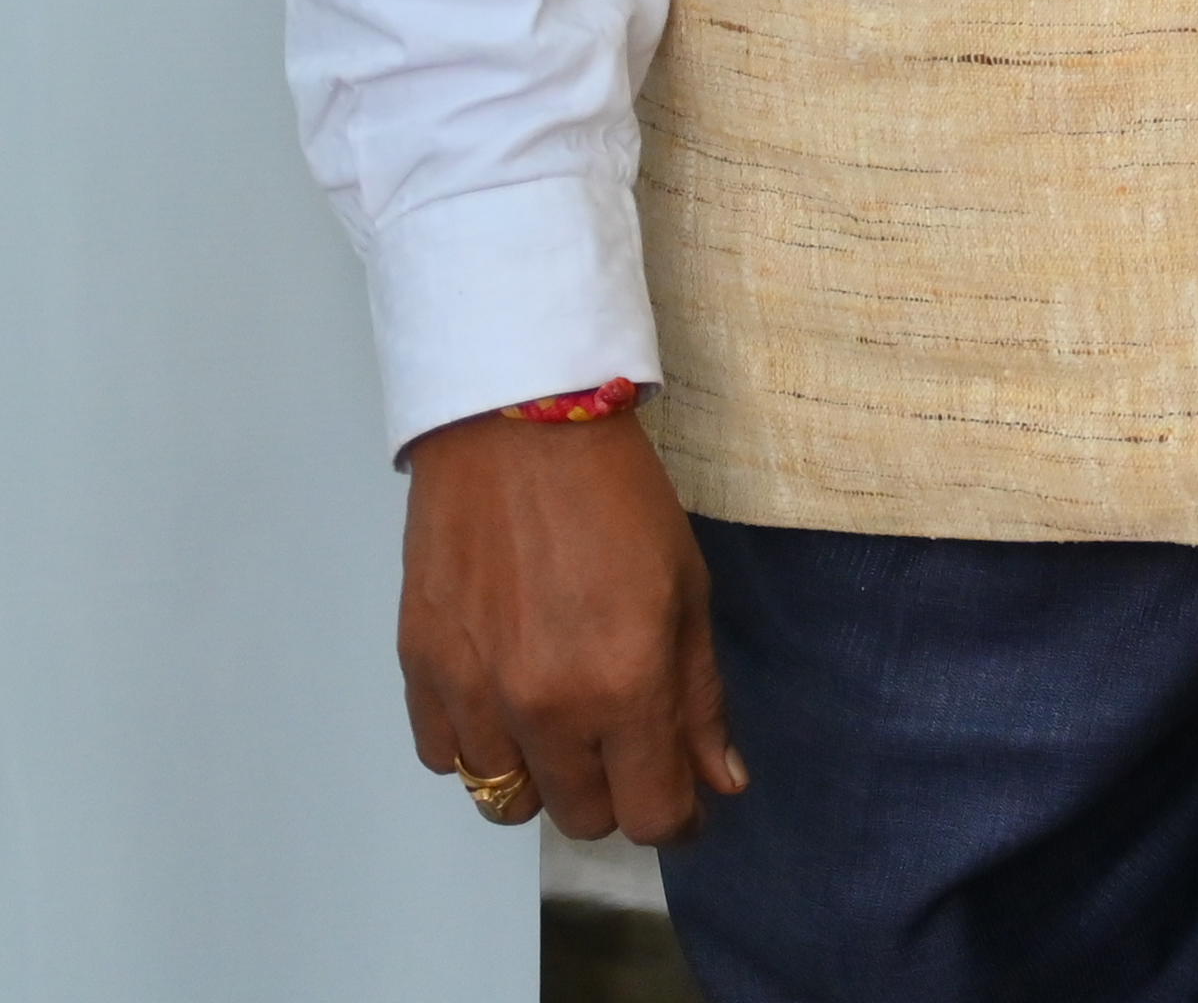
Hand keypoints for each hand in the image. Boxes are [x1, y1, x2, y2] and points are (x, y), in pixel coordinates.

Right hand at [398, 407, 739, 845]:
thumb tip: (721, 783)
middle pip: (582, 817)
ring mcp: (476, 696)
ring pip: (509, 799)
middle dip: (615, 789)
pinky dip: (480, 744)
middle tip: (627, 735)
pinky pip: (447, 759)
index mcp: (626, 685)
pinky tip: (506, 693)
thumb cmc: (620, 503)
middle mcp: (546, 707)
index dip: (677, 814)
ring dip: (544, 772)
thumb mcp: (689, 594)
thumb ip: (701, 701)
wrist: (519, 435)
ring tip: (563, 709)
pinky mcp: (421, 675)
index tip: (685, 796)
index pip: (650, 815)